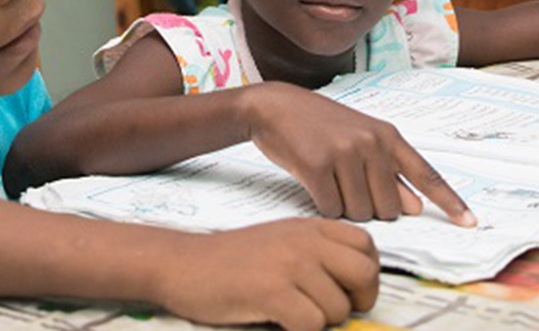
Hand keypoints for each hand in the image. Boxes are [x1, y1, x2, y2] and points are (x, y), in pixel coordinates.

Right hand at [157, 218, 377, 329]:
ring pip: (339, 309)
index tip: (346, 290)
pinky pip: (312, 326)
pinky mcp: (272, 290)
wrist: (182, 263)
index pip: (366, 246)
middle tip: (326, 310)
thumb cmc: (229, 261)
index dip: (365, 275)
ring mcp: (289, 263)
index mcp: (308, 228)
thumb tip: (353, 291)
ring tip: (288, 312)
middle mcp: (304, 240)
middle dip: (356, 302)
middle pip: (365, 274)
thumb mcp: (278, 243)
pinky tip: (275, 320)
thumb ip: (315, 255)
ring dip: (318, 322)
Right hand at [243, 83, 475, 225]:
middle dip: (369, 207)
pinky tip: (312, 181)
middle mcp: (370, 142)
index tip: (469, 223)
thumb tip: (415, 207)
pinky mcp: (317, 165)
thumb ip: (388, 171)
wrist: (273, 106)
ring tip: (327, 178)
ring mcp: (343, 152)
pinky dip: (323, 205)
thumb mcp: (357, 139)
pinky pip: (331, 210)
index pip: (425, 173)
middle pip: (389, 209)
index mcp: (386, 134)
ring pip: (360, 213)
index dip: (448, 200)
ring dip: (343, 208)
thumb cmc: (316, 124)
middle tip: (346, 183)